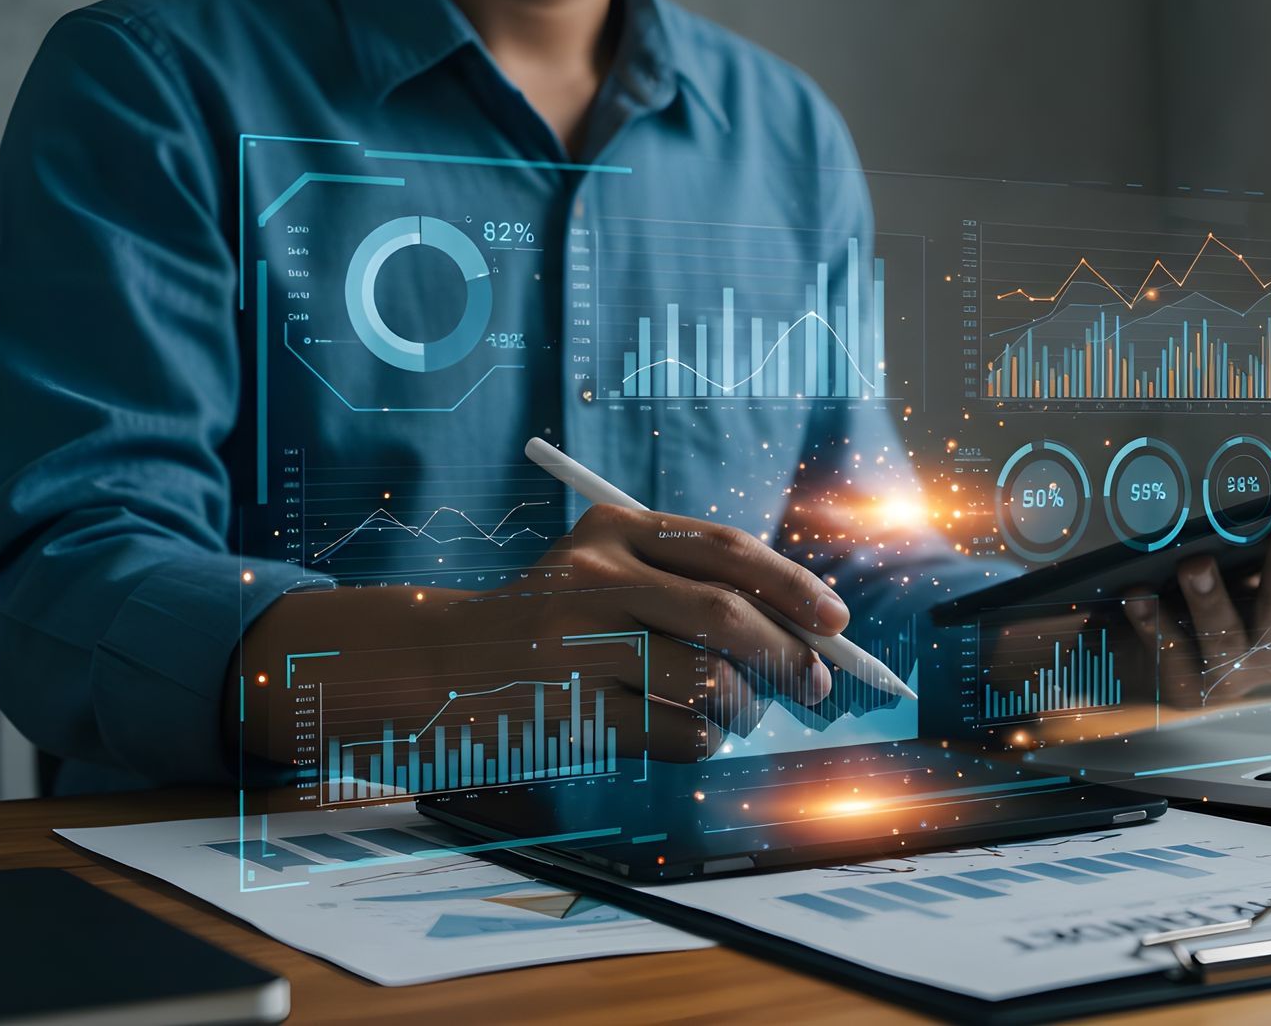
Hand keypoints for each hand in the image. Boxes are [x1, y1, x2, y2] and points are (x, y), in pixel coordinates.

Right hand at [241, 504, 848, 763]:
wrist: (434, 669)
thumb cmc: (543, 626)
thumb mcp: (601, 576)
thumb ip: (686, 586)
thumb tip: (804, 633)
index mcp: (611, 530)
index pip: (725, 551)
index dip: (792, 587)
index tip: (835, 621)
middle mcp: (595, 578)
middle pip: (729, 617)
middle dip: (789, 656)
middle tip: (812, 685)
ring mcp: (579, 647)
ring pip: (710, 681)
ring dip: (741, 707)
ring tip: (731, 711)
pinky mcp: (571, 712)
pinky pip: (678, 734)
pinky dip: (700, 741)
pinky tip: (680, 733)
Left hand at [1122, 508, 1270, 708]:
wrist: (1145, 671)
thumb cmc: (1200, 606)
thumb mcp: (1237, 576)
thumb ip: (1254, 550)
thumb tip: (1270, 492)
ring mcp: (1230, 674)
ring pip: (1224, 636)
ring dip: (1211, 599)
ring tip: (1194, 565)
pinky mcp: (1184, 688)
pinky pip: (1166, 650)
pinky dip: (1151, 621)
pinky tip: (1136, 595)